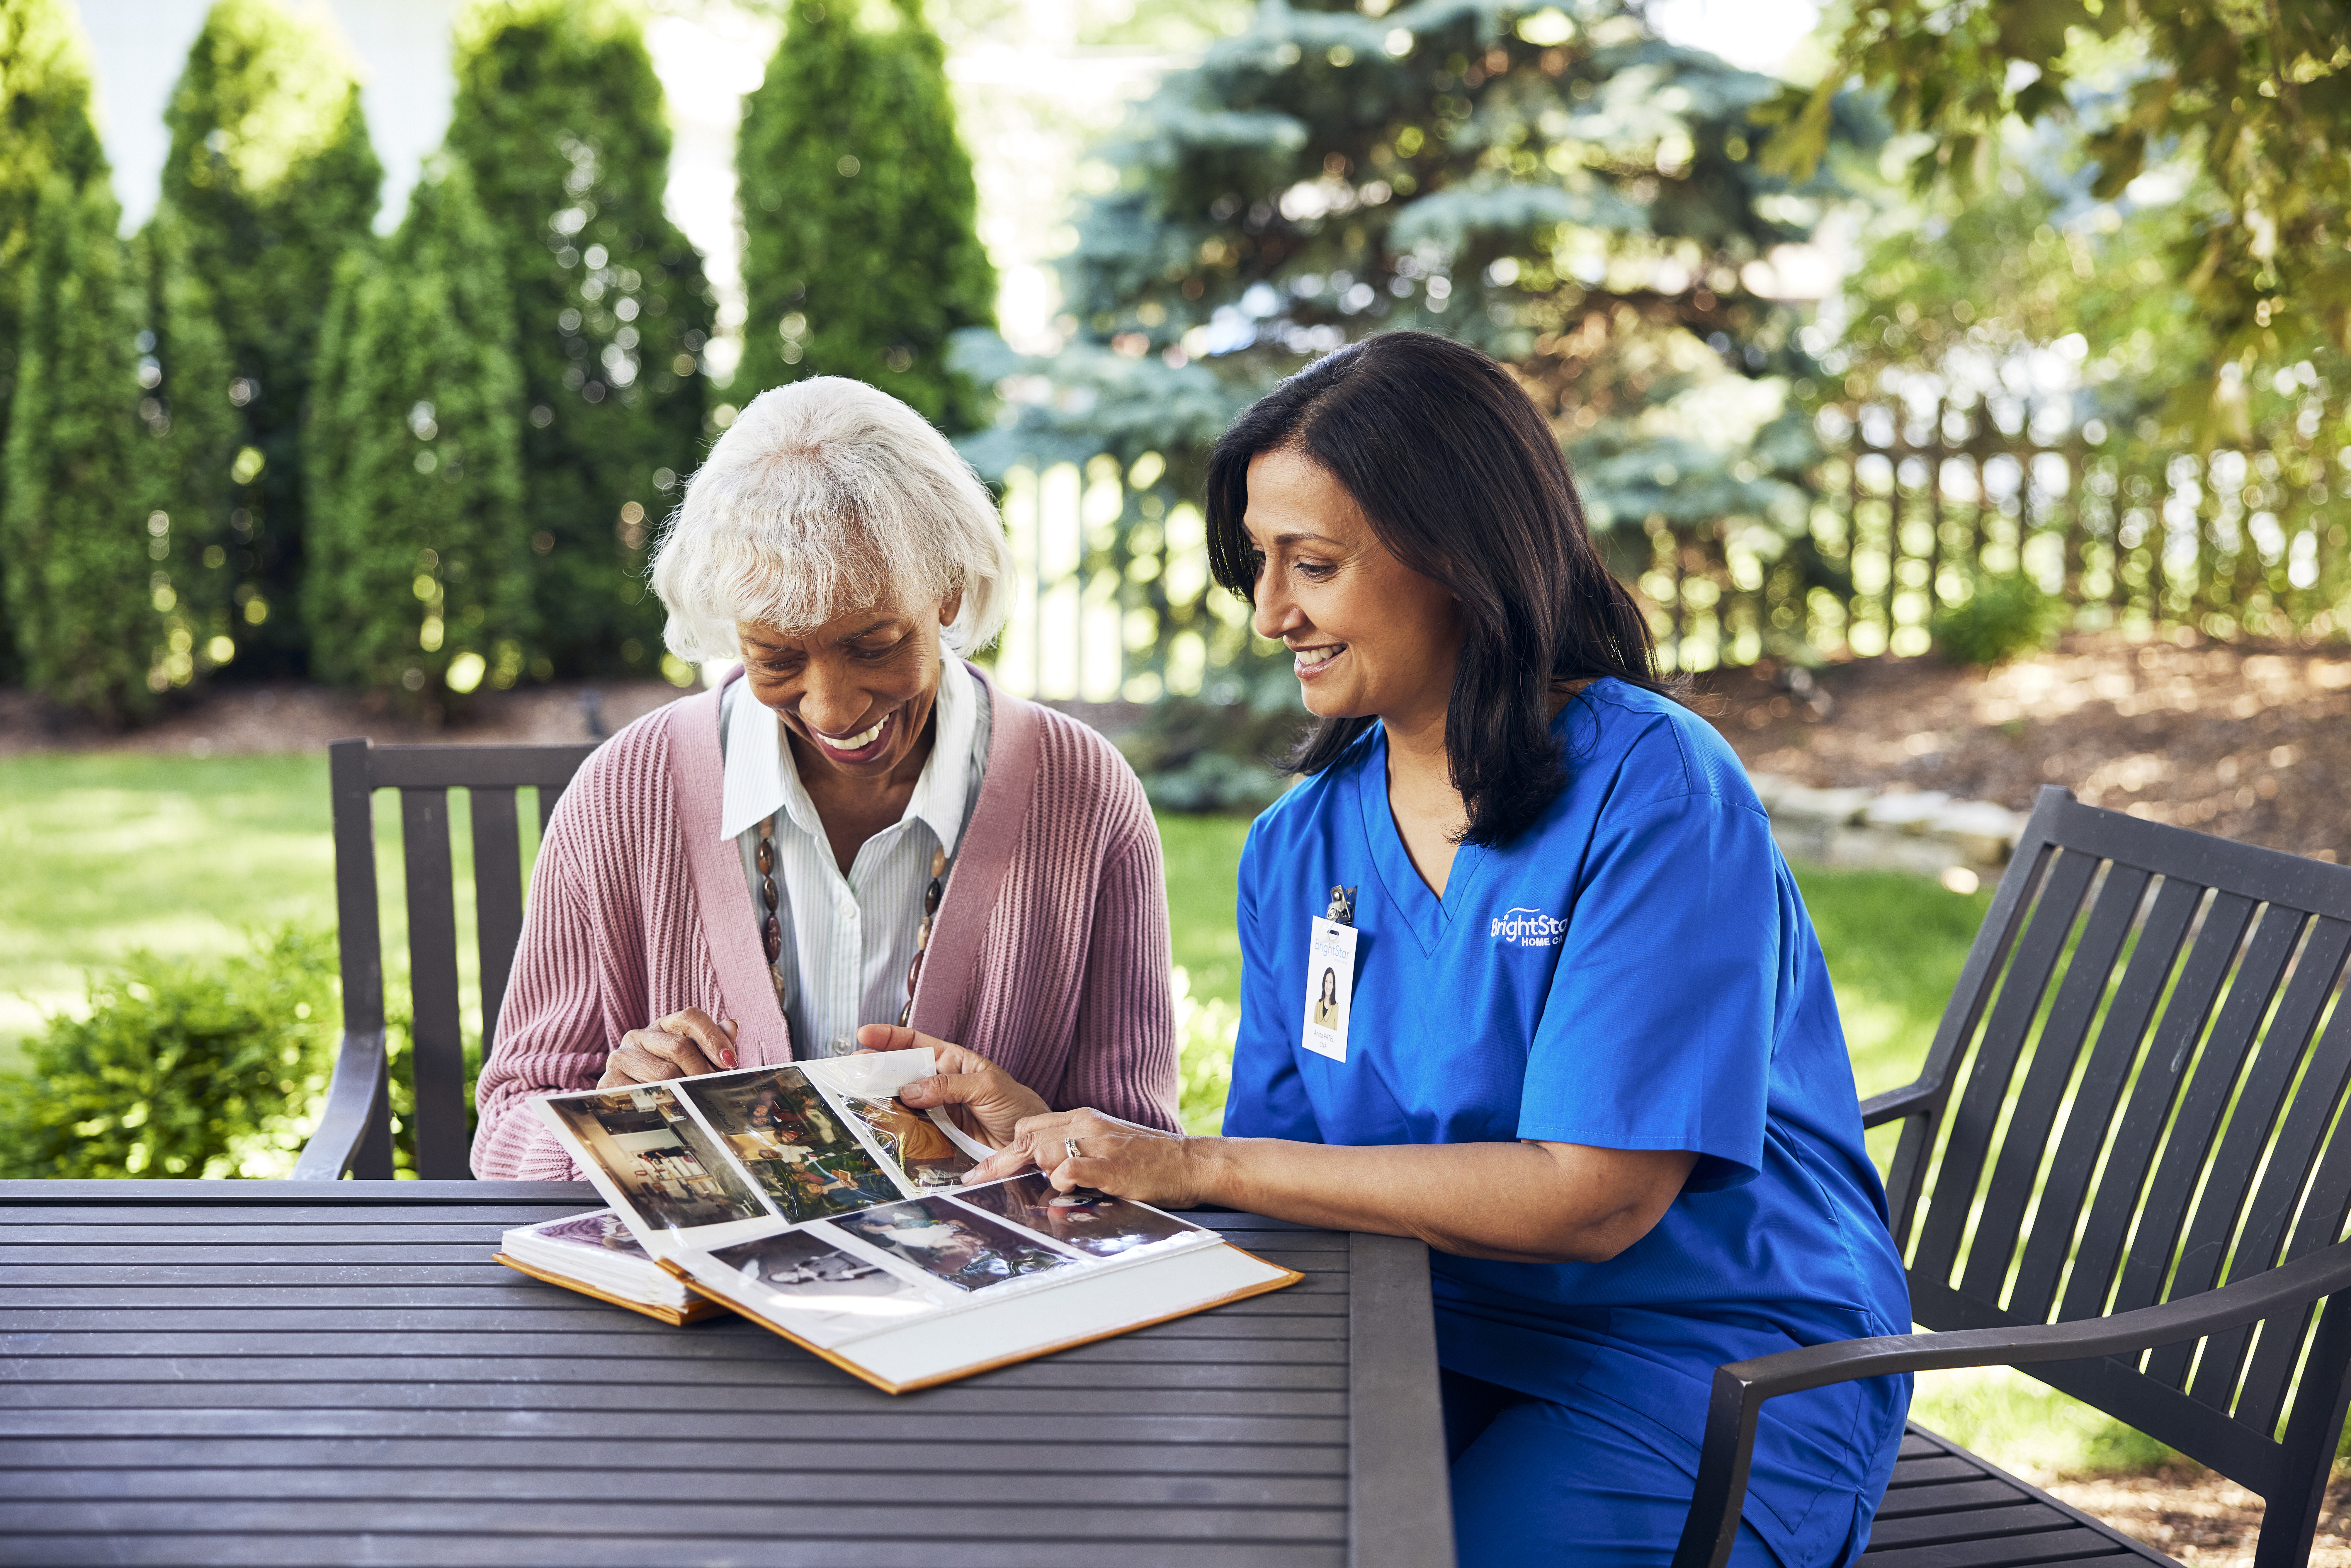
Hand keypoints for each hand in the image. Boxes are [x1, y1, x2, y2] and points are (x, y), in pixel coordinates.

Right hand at [599, 1009, 736, 1088]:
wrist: (629, 1100)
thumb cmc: (669, 1077)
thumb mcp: (693, 1058)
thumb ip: (713, 1043)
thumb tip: (731, 1025)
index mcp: (662, 1026)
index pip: (690, 1017)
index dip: (713, 1037)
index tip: (730, 1061)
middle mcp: (638, 1036)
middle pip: (680, 1047)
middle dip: (703, 1070)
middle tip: (713, 1087)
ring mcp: (622, 1057)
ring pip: (664, 1073)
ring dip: (685, 1089)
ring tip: (694, 1099)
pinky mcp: (609, 1081)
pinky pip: (642, 1092)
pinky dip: (660, 1101)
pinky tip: (668, 1106)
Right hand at [854, 1025, 1046, 1147]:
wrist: (1029, 1143)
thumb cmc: (1017, 1105)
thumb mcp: (988, 1086)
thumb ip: (950, 1085)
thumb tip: (911, 1090)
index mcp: (953, 1061)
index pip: (916, 1043)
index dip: (890, 1037)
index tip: (865, 1034)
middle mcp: (940, 1083)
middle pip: (901, 1072)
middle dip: (876, 1069)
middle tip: (852, 1072)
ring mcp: (935, 1109)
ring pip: (901, 1101)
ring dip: (881, 1100)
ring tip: (859, 1099)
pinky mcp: (936, 1135)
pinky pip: (911, 1129)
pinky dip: (895, 1127)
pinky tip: (882, 1126)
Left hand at [967, 1107, 1214, 1207]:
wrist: (1192, 1162)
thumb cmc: (1152, 1160)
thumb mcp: (1109, 1145)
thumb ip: (1077, 1150)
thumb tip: (1046, 1170)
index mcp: (1084, 1119)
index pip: (1030, 1127)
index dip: (1002, 1151)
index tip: (980, 1172)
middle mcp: (1087, 1125)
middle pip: (1027, 1136)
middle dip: (1001, 1162)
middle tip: (980, 1184)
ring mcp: (1099, 1144)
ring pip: (1043, 1149)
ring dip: (1032, 1172)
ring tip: (1030, 1193)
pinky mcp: (1112, 1166)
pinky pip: (1071, 1168)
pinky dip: (1060, 1179)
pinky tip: (1064, 1190)